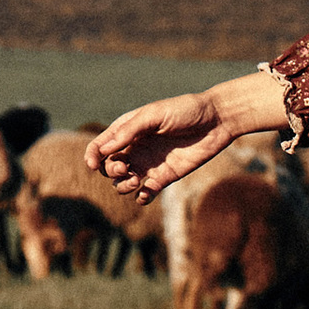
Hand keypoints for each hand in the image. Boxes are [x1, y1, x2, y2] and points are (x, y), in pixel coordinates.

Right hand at [87, 89, 246, 197]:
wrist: (216, 121)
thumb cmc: (184, 110)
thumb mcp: (153, 115)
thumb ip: (129, 131)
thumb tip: (104, 149)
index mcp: (128, 130)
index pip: (100, 146)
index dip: (92, 156)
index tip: (93, 164)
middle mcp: (135, 148)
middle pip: (109, 168)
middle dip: (110, 171)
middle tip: (125, 169)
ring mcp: (149, 164)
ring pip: (124, 183)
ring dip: (123, 186)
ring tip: (137, 180)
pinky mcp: (165, 177)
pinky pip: (146, 193)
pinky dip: (141, 198)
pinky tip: (145, 194)